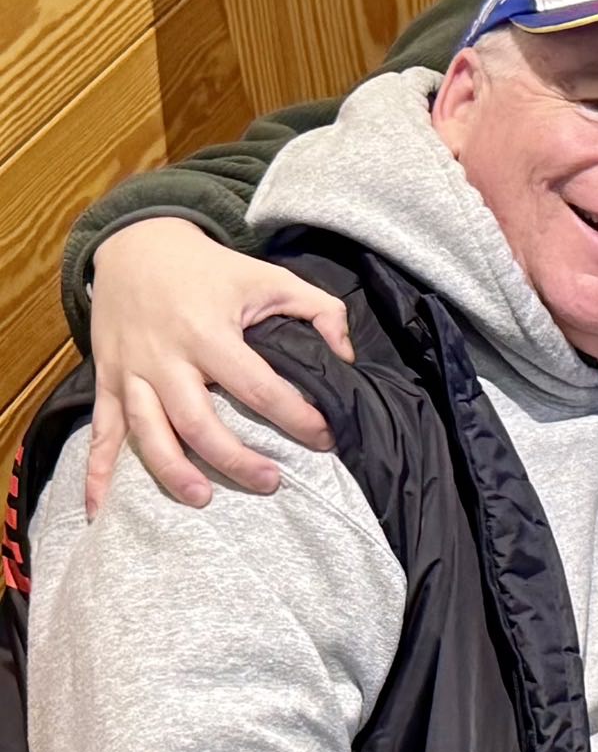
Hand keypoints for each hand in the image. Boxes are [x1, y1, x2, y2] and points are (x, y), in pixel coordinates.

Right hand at [85, 217, 355, 516]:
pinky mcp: (106, 380)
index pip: (257, 387)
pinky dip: (96, 472)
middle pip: (197, 421)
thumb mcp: (272, 277)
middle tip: (272, 482)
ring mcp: (130, 371)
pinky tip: (97, 508)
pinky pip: (99, 432)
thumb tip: (347, 357)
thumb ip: (321, 310)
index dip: (296, 417)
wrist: (136, 244)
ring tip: (203, 497)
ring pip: (146, 432)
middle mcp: (164, 357)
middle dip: (234, 458)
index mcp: (208, 332)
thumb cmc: (211, 269)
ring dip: (172, 471)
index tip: (324, 438)